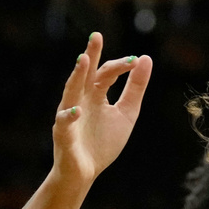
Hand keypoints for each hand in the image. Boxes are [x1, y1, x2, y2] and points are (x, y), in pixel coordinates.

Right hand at [52, 32, 152, 182]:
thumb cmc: (103, 142)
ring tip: (83, 60)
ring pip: (71, 92)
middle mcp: (80, 100)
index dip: (121, 66)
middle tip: (97, 36)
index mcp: (95, 95)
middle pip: (86, 75)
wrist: (85, 172)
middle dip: (91, 55)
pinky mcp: (64, 135)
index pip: (107, 74)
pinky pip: (64, 124)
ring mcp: (69, 116)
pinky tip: (76, 110)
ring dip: (77, 76)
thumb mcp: (126, 113)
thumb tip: (145, 58)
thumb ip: (135, 88)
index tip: (136, 59)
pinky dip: (69, 116)